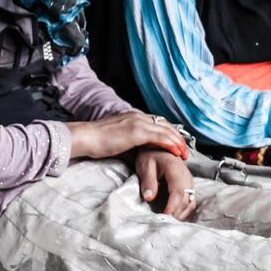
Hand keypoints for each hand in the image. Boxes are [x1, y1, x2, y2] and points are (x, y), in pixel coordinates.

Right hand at [68, 111, 188, 160]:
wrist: (86, 137)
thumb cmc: (97, 142)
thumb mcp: (118, 140)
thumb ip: (131, 143)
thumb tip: (139, 154)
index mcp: (134, 117)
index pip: (158, 123)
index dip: (170, 134)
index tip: (177, 145)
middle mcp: (138, 116)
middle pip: (165, 125)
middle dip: (177, 138)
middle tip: (185, 151)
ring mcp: (137, 122)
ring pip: (165, 130)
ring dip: (177, 142)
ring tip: (184, 154)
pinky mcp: (136, 131)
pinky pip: (159, 137)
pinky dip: (170, 143)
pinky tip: (176, 151)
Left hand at [132, 149, 195, 219]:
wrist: (158, 149)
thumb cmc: (151, 155)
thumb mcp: (145, 166)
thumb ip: (148, 182)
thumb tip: (149, 197)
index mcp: (176, 169)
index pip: (178, 192)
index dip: (173, 207)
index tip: (165, 217)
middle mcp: (186, 176)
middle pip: (186, 200)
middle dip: (177, 214)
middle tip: (165, 223)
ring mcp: (190, 181)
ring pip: (190, 203)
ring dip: (181, 214)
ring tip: (169, 222)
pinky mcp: (189, 186)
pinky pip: (190, 201)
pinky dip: (183, 210)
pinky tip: (174, 216)